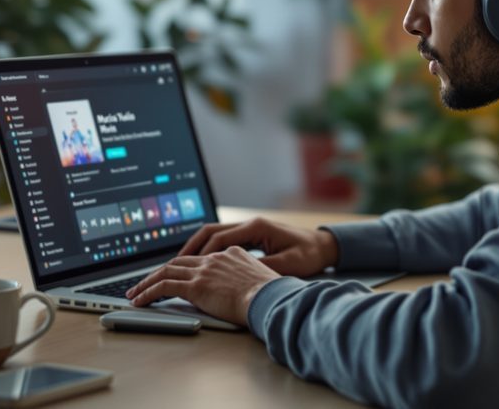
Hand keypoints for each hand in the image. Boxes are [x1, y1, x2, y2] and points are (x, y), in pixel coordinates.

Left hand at [126, 246, 279, 324]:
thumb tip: (243, 292)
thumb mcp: (260, 280)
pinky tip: (139, 301)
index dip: (183, 266)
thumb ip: (246, 280)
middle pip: (178, 262)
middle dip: (159, 272)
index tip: (174, 274)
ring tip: (135, 293)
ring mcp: (203, 271)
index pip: (200, 258)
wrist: (270, 298)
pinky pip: (163, 287)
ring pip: (166, 272)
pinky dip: (147, 292)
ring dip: (147, 282)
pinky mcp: (195, 286)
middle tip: (146, 282)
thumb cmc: (272, 295)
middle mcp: (214, 259)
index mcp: (230, 254)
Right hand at [178, 217, 339, 276]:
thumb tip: (237, 275)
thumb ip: (261, 267)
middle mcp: (250, 224)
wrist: (324, 245)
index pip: (220, 238)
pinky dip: (209, 249)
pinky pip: (223, 239)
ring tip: (181, 263)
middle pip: (211, 231)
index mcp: (257, 227)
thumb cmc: (309, 254)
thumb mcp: (287, 264)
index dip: (202, 253)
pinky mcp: (252, 236)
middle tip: (173, 263)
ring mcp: (250, 228)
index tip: (188, 267)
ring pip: (214, 234)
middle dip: (191, 247)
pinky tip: (201, 263)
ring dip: (197, 247)